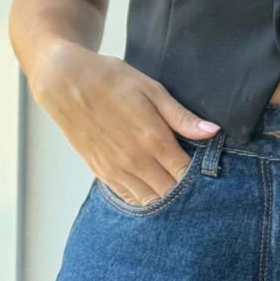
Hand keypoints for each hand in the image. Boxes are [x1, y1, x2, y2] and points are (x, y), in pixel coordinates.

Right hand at [32, 43, 220, 205]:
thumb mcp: (151, 89)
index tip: (209, 171)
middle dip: (186, 190)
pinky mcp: (100, 172)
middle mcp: (135, 161)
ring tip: (175, 184)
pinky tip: (151, 186)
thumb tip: (213, 131)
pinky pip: (127, 197)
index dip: (200, 176)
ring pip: (149, 200)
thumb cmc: (112, 80)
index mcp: (152, 139)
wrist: (66, 83)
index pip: (186, 173)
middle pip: (170, 192)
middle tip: (196, 180)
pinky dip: (142, 197)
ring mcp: (115, 170)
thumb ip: (181, 116)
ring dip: (164, 196)